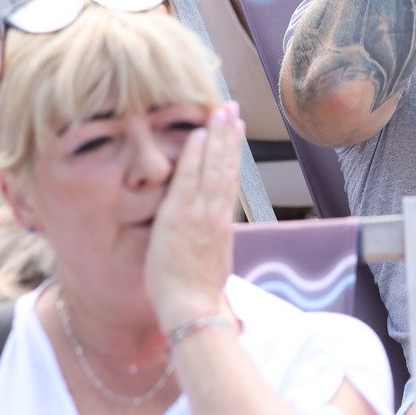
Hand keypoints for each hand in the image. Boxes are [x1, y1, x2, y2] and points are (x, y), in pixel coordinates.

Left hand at [146, 103, 243, 331]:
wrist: (191, 305)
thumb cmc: (198, 293)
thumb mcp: (214, 264)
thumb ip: (213, 244)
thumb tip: (213, 239)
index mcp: (222, 224)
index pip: (229, 179)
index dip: (232, 152)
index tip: (235, 130)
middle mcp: (216, 213)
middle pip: (226, 165)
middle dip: (229, 135)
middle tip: (232, 108)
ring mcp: (200, 212)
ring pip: (213, 165)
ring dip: (217, 136)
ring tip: (221, 111)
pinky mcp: (180, 215)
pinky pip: (189, 177)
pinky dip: (195, 155)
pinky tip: (198, 134)